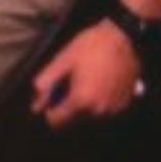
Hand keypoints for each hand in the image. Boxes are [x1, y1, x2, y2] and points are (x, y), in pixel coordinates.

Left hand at [30, 19, 145, 127]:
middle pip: (73, 120)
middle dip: (66, 106)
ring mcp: (114, 110)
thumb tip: (36, 102)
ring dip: (82, 106)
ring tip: (82, 81)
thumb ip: (47, 81)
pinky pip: (104, 111)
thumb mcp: (63, 59)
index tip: (48, 97)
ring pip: (89, 116)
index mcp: (81, 101)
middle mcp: (98, 111)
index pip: (57, 121)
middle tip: (66, 83)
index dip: (48, 110)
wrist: (124, 39)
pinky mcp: (124, 105)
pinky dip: (97, 103)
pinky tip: (96, 84)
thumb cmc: (91, 46)